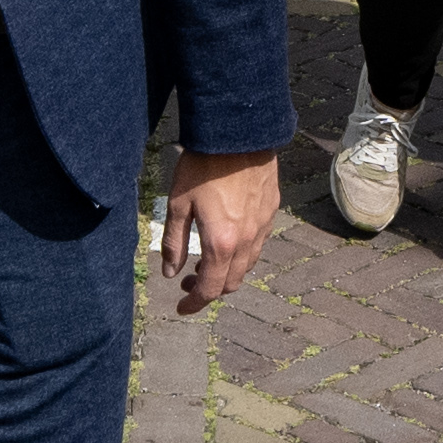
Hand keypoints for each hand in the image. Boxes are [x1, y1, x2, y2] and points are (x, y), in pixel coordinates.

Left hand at [163, 152, 278, 312]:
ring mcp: (263, 227)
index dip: (194, 304)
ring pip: (247, 266)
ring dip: (226, 272)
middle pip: (231, 283)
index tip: (181, 309)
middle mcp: (246, 242)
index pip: (209, 289)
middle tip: (188, 282)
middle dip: (209, 290)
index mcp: (221, 243)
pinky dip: (240, 254)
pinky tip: (226, 240)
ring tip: (205, 262)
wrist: (239, 134)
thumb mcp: (178, 204)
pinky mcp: (271, 212)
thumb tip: (171, 273)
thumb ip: (174, 242)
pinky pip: (257, 245)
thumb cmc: (203, 166)